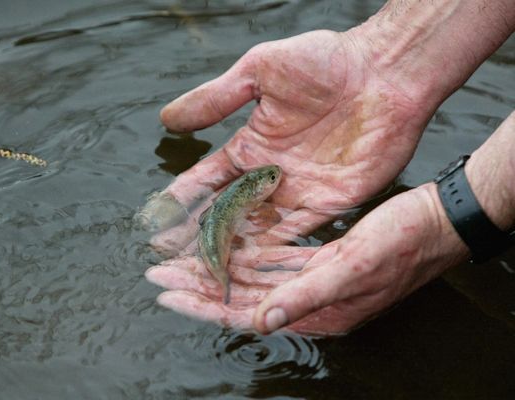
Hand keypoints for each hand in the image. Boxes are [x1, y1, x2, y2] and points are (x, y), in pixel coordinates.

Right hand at [140, 29, 433, 251]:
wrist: (385, 70)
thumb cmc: (325, 61)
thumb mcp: (258, 70)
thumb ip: (215, 98)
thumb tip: (166, 118)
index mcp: (253, 143)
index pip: (209, 178)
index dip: (183, 198)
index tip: (158, 218)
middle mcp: (272, 172)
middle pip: (228, 210)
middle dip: (200, 232)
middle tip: (171, 254)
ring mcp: (300, 190)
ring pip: (258, 227)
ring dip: (231, 247)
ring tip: (202, 268)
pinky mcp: (331, 202)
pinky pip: (297, 232)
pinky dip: (273, 249)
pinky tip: (249, 265)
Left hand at [146, 183, 468, 334]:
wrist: (436, 221)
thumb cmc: (404, 243)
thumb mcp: (357, 267)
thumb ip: (307, 295)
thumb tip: (260, 320)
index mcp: (316, 309)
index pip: (244, 313)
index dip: (203, 305)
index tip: (166, 296)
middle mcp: (308, 298)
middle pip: (240, 295)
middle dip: (198, 285)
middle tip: (157, 274)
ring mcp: (312, 279)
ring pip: (251, 277)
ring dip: (215, 269)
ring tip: (179, 261)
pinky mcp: (318, 259)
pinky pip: (271, 260)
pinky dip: (245, 254)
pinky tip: (223, 245)